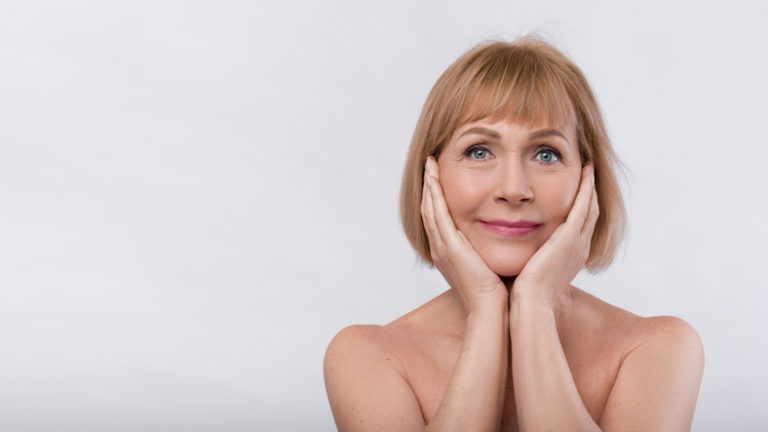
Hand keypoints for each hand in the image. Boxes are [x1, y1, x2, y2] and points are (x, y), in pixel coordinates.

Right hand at [421, 156, 507, 312]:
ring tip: (430, 165)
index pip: (438, 218)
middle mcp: (440, 248)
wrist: (491, 310)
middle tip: (430, 164)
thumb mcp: (490, 264)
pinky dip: (434, 194)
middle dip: (429, 186)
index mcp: (448, 253)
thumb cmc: (496, 292)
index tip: (440, 178)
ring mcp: (441, 247)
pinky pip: (436, 213)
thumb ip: (490, 249)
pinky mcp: (448, 246)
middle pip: (429, 210)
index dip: (437, 197)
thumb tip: (505, 236)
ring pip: (429, 208)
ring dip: (429, 185)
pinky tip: (434, 178)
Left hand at [511, 164, 598, 308]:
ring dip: (590, 186)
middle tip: (588, 173)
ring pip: (590, 207)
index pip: (579, 226)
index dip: (579, 207)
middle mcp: (578, 249)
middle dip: (589, 193)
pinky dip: (586, 189)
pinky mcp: (570, 238)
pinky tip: (585, 174)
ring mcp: (577, 243)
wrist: (530, 306)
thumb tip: (512, 251)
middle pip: (590, 214)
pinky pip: (583, 206)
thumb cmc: (524, 296)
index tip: (577, 191)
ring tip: (589, 168)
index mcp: (569, 258)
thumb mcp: (529, 272)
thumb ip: (527, 258)